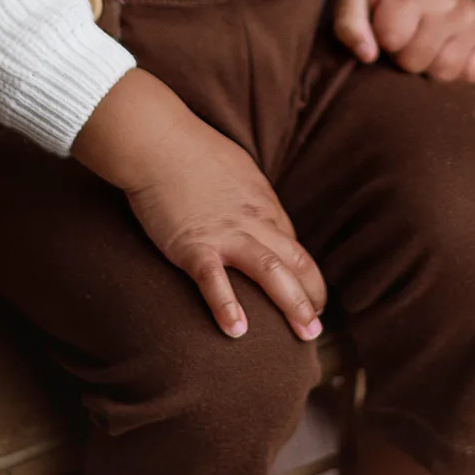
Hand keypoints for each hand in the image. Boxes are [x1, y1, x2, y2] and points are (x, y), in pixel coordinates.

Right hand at [72, 69, 326, 341]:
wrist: (157, 140)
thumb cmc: (190, 148)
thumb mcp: (235, 168)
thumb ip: (247, 195)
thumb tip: (254, 210)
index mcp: (262, 203)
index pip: (291, 245)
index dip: (302, 275)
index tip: (304, 296)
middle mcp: (252, 220)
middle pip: (296, 262)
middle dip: (312, 297)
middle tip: (317, 328)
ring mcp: (225, 234)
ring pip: (272, 272)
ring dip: (293, 305)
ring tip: (305, 334)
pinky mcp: (194, 245)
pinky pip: (215, 280)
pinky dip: (228, 306)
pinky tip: (238, 332)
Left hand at [333, 0, 474, 81]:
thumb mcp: (354, 0)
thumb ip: (349, 25)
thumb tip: (367, 55)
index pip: (392, 38)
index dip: (383, 41)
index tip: (384, 32)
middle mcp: (447, 1)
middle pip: (417, 60)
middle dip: (404, 57)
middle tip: (404, 41)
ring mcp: (471, 17)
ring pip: (446, 71)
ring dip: (429, 67)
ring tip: (422, 47)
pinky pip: (471, 73)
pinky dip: (454, 70)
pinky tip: (443, 50)